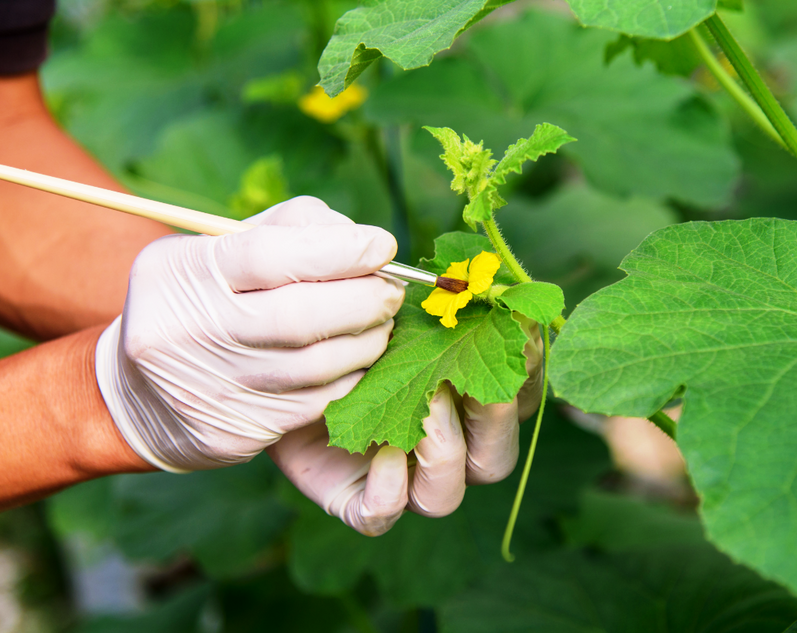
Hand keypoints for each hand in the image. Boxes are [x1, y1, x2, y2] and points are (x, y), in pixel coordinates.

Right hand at [95, 197, 403, 471]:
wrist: (137, 395)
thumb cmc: (197, 302)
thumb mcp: (214, 250)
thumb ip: (286, 230)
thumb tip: (361, 239)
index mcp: (182, 274)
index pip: (271, 256)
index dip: (340, 249)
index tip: (383, 245)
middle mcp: (191, 332)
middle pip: (302, 315)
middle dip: (365, 298)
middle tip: (392, 289)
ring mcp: (214, 387)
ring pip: (317, 364)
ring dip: (367, 339)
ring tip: (381, 321)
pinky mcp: (237, 430)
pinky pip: (317, 401)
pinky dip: (351, 376)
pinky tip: (358, 358)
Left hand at [269, 316, 543, 535]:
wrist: (270, 349)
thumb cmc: (341, 311)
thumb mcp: (385, 292)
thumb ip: (432, 291)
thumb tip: (476, 282)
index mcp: (464, 391)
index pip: (520, 395)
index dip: (526, 372)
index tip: (512, 334)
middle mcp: (442, 440)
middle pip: (497, 456)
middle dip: (493, 420)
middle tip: (466, 378)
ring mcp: (399, 473)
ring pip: (446, 494)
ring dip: (444, 453)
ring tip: (423, 407)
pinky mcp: (352, 493)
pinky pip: (382, 515)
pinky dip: (388, 493)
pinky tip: (381, 457)